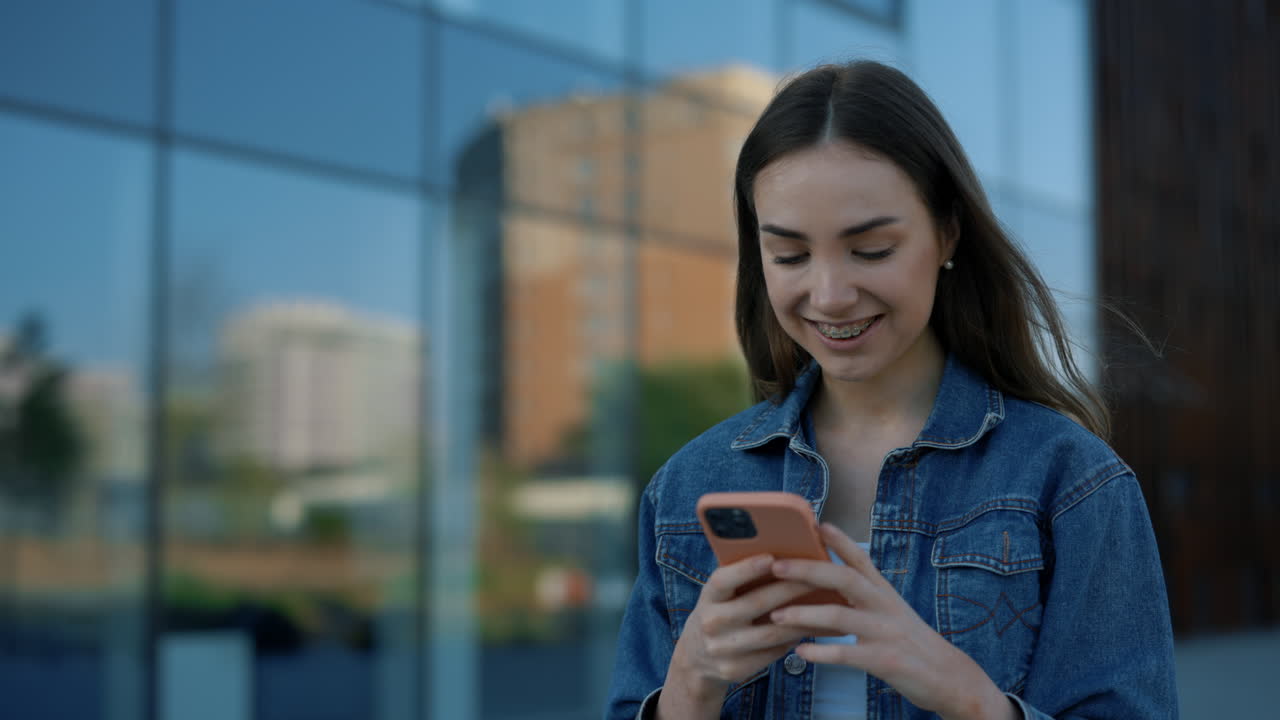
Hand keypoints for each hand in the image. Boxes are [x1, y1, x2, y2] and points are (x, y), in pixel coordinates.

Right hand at [657, 554, 818, 718]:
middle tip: (818, 577)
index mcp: (707, 598)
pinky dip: (795, 639)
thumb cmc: (719, 613)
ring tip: (825, 604)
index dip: (746, 569)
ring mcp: (723, 649)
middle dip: (790, 588)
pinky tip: (812, 628)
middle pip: (756, 604)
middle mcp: (712, 623)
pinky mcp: (736, 669)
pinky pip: (773, 653)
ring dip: (801, 618)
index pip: (723, 581)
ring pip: (771, 632)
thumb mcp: (719, 596)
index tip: (771, 557)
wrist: (696, 659)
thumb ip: (741, 581)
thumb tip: (784, 559)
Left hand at [767, 524, 1017, 719]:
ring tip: (776, 616)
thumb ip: (863, 595)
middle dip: (808, 569)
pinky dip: (821, 653)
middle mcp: (885, 606)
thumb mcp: (890, 611)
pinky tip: (800, 654)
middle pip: (844, 578)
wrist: (948, 677)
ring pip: (840, 616)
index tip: (816, 523)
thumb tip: (826, 580)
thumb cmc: (910, 642)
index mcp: (884, 592)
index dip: (839, 540)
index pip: (860, 558)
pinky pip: (847, 654)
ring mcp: (885, 632)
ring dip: (804, 615)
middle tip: (776, 566)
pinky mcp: (885, 660)